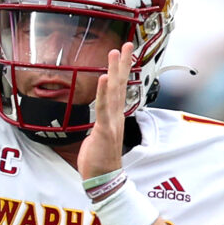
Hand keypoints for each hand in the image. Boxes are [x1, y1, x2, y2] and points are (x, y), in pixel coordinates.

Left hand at [75, 42, 133, 178]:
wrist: (103, 180)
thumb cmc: (99, 161)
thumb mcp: (98, 138)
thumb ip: (99, 126)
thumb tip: (98, 121)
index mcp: (114, 118)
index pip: (118, 89)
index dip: (120, 71)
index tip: (122, 54)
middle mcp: (116, 117)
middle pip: (120, 85)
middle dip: (122, 63)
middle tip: (126, 44)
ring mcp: (112, 123)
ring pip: (113, 92)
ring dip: (114, 71)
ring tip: (115, 52)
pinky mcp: (104, 131)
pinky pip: (103, 108)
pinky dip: (104, 92)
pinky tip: (105, 78)